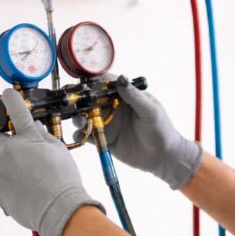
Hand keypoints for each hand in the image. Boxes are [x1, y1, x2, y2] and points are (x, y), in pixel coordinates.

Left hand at [0, 88, 104, 235]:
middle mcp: (7, 151)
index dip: (11, 99)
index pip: (16, 110)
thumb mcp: (59, 150)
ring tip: (30, 177)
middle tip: (28, 155)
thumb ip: (43, 136)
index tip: (7, 94)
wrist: (59, 210)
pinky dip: (9, 182)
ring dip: (9, 164)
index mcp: (26, 137)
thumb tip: (34, 127)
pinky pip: (0, 180)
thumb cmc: (63, 178)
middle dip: (10, 145)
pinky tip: (27, 189)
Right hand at [74, 75, 202, 189]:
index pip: (105, 83)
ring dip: (78, 117)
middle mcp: (113, 107)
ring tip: (79, 121)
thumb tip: (121, 79)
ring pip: (86, 116)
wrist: (163, 157)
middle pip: (90, 100)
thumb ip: (134, 96)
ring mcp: (108, 122)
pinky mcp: (104, 138)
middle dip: (79, 101)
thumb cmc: (161, 129)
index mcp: (124, 96)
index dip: (92, 83)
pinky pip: (88, 135)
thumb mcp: (150, 111)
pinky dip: (81, 134)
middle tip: (71, 104)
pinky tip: (81, 136)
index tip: (83, 86)